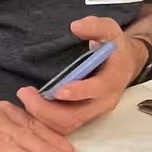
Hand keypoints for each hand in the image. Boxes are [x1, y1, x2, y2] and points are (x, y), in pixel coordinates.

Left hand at [15, 15, 141, 131]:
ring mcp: (93, 111)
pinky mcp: (83, 116)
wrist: (125, 63)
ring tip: (26, 98)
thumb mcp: (109, 28)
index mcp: (112, 79)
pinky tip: (32, 105)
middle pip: (75, 117)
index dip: (77, 92)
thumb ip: (95, 26)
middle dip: (47, 110)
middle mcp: (104, 101)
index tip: (57, 90)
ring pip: (66, 125)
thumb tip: (76, 27)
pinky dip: (45, 119)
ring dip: (42, 116)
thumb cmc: (115, 47)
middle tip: (25, 93)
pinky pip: (63, 125)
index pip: (96, 90)